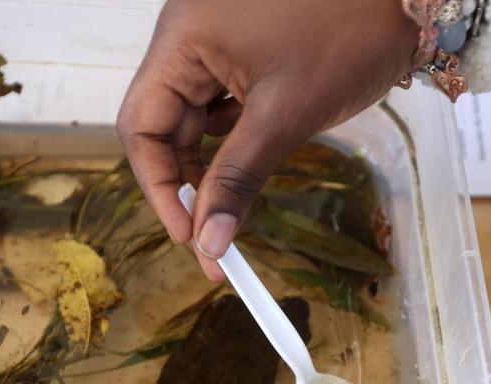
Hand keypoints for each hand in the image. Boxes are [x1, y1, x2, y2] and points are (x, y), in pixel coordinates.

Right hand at [117, 0, 416, 279]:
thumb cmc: (348, 33)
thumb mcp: (284, 115)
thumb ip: (236, 179)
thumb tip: (208, 242)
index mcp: (182, 38)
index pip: (142, 125)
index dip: (159, 186)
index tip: (188, 235)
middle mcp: (188, 36)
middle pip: (164, 125)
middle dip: (188, 183)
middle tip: (214, 237)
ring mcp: (216, 39)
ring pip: (195, 119)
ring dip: (213, 164)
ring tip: (238, 200)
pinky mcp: (244, 48)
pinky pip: (222, 103)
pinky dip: (235, 137)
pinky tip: (259, 153)